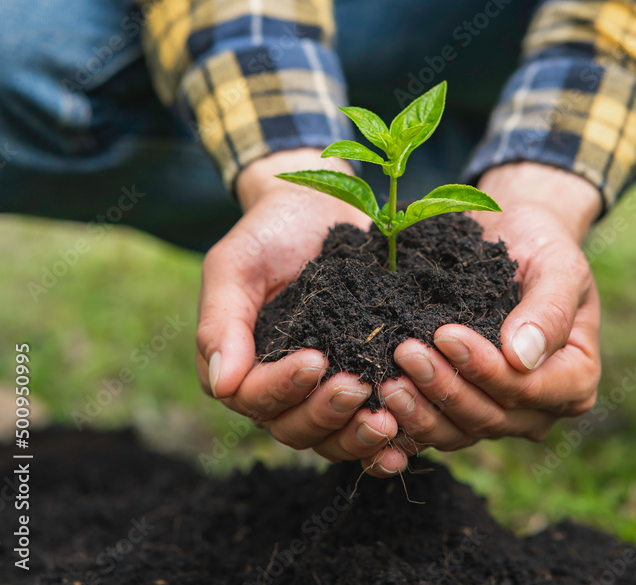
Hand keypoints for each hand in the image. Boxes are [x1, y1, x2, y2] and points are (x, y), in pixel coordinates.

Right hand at [196, 149, 399, 468]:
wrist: (317, 203)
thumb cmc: (268, 231)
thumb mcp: (234, 265)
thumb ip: (221, 321)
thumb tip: (222, 384)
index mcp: (239, 364)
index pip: (255, 398)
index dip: (283, 388)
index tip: (316, 360)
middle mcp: (278, 386)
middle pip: (294, 428)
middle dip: (326, 415)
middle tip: (358, 388)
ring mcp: (320, 389)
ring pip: (330, 438)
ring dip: (356, 437)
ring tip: (387, 422)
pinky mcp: (359, 378)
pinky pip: (365, 426)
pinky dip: (383, 441)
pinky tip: (405, 440)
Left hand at [365, 163, 602, 476]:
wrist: (511, 232)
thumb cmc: (541, 244)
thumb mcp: (558, 264)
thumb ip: (549, 310)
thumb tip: (523, 357)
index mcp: (574, 377)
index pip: (529, 391)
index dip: (486, 369)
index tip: (446, 335)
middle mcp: (539, 406)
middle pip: (491, 416)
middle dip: (446, 387)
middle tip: (406, 352)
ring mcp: (499, 411)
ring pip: (459, 431)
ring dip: (421, 411)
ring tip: (388, 381)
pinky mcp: (461, 406)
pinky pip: (435, 426)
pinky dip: (408, 420)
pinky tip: (380, 399)